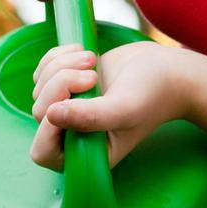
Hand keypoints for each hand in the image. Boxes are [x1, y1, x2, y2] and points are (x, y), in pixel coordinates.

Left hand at [28, 40, 186, 172]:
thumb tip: (51, 114)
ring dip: (63, 66)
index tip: (74, 102)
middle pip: (39, 112)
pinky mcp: (67, 84)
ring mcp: (68, 108)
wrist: (167, 70)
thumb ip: (90, 117)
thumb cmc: (152, 95)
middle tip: (93, 76)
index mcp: (87, 154)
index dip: (48, 127)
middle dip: (62, 85)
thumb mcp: (124, 109)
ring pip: (39, 87)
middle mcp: (73, 135)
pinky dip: (58, 56)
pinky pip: (42, 70)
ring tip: (93, 61)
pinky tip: (86, 53)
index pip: (43, 152)